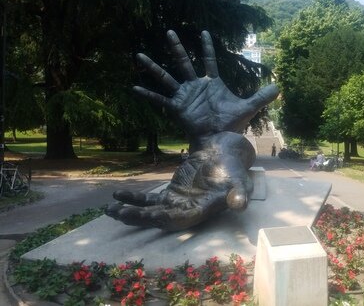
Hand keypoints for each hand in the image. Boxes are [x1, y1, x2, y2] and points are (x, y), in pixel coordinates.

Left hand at [106, 132, 254, 230]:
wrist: (226, 156)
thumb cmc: (234, 170)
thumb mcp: (241, 181)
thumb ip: (240, 193)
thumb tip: (240, 204)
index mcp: (202, 211)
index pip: (179, 219)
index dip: (161, 219)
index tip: (144, 215)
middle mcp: (187, 211)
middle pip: (159, 219)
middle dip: (138, 218)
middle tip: (117, 214)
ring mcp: (176, 203)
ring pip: (150, 212)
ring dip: (130, 212)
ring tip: (109, 211)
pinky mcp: (170, 194)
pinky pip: (149, 200)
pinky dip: (134, 199)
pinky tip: (117, 196)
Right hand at [133, 30, 278, 136]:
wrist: (219, 140)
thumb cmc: (232, 125)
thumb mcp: (248, 107)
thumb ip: (262, 96)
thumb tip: (280, 87)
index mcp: (212, 83)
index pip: (209, 60)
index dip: (207, 47)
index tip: (204, 32)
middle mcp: (196, 86)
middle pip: (184, 62)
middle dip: (177, 47)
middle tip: (170, 31)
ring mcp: (185, 96)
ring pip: (167, 77)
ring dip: (154, 67)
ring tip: (140, 56)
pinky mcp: (177, 108)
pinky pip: (160, 99)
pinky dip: (148, 94)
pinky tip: (134, 88)